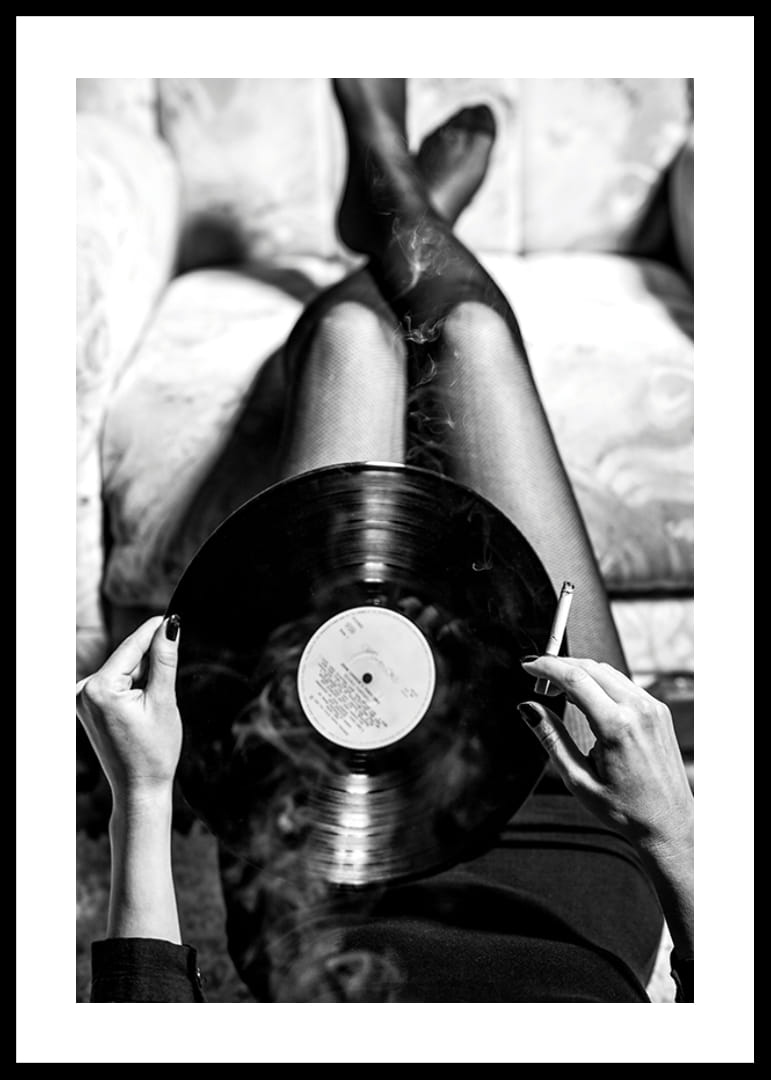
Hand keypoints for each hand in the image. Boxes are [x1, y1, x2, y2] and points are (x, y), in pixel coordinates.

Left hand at [76, 615, 181, 804]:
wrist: (139, 787)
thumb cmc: (154, 751)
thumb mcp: (164, 700)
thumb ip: (164, 659)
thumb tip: (170, 626)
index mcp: (99, 688)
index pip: (132, 646)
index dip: (155, 630)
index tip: (173, 616)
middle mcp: (83, 691)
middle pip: (127, 658)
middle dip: (150, 662)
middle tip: (168, 685)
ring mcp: (82, 699)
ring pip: (122, 670)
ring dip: (142, 677)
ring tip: (154, 707)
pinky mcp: (87, 705)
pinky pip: (115, 683)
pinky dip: (133, 687)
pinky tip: (143, 709)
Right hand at [519, 656, 692, 856]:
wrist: (669, 823)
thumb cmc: (627, 809)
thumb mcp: (579, 779)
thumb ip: (552, 738)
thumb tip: (529, 709)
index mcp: (617, 726)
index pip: (575, 678)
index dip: (546, 667)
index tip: (528, 666)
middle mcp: (638, 710)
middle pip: (590, 667)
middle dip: (559, 666)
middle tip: (537, 679)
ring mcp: (652, 707)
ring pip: (607, 671)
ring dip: (579, 671)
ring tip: (556, 688)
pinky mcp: (658, 710)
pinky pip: (623, 683)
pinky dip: (598, 681)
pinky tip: (584, 696)